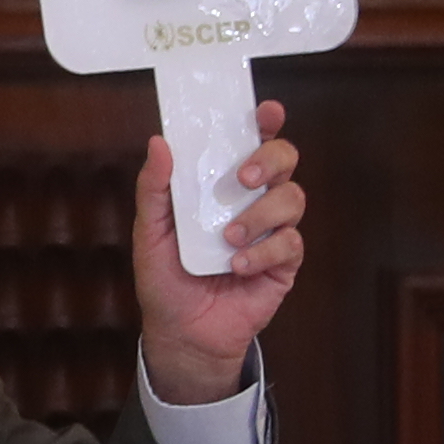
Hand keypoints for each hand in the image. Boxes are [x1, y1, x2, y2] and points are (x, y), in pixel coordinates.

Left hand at [128, 99, 302, 404]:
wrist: (182, 332)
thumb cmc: (166, 278)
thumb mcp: (150, 232)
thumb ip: (154, 189)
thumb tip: (158, 143)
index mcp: (220, 186)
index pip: (250, 143)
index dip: (263, 123)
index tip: (265, 111)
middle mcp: (252, 202)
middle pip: (284, 160)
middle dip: (270, 160)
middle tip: (243, 178)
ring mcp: (273, 230)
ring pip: (293, 198)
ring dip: (260, 214)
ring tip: (228, 237)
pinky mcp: (285, 263)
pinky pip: (290, 243)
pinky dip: (263, 251)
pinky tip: (237, 265)